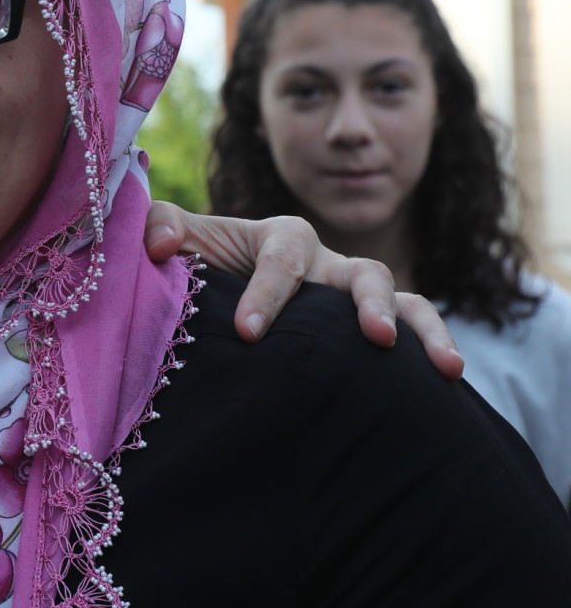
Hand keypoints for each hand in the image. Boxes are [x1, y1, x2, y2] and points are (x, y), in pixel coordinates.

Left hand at [142, 200, 463, 380]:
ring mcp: (354, 296)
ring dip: (418, 327)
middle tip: (372, 336)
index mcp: (280, 238)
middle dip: (366, 303)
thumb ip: (161, 229)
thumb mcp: (180, 248)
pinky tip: (450, 377)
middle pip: (360, 273)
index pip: (282, 257)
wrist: (222, 306)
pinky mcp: (372, 325)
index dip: (268, 292)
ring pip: (400, 298)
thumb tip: (158, 243)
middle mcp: (326, 263)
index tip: (248, 332)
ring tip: (440, 363)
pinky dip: (435, 345)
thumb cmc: (200, 273)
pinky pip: (414, 326)